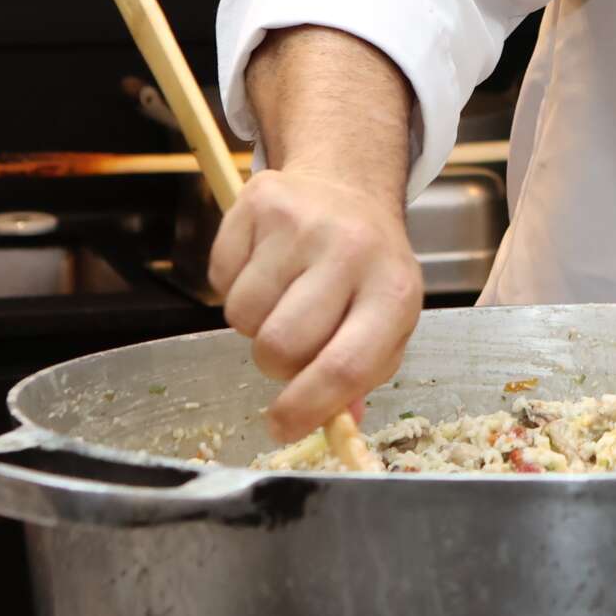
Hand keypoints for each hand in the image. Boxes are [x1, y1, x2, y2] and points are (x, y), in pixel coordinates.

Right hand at [210, 166, 423, 441]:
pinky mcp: (260, 203)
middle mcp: (353, 251)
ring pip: (243, 316)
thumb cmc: (367, 269)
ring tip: (283, 297)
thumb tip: (339, 426)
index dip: (305, 409)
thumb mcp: (387, 321)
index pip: (346, 367)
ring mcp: (304, 223)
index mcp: (395, 291)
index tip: (282, 427)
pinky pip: (219, 277)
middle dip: (275, 364)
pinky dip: (234, 285)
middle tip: (290, 344)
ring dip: (255, 323)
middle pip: (281, 347)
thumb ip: (362, 375)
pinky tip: (266, 267)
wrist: (348, 187)